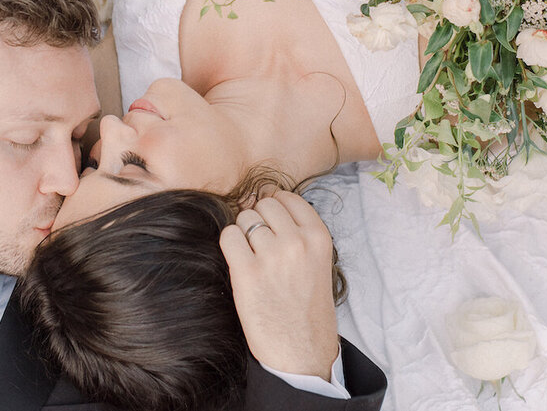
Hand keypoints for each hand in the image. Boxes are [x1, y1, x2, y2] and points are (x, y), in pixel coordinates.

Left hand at [219, 191, 339, 379]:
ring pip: (244, 219)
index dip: (275, 209)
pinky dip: (229, 245)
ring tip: (253, 260)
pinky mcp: (247, 273)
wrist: (302, 351)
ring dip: (243, 235)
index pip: (287, 197)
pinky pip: (228, 236)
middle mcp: (297, 242)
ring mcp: (271, 256)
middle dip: (258, 219)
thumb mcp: (317, 260)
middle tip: (261, 246)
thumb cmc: (306, 305)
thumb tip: (262, 196)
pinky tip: (239, 263)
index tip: (272, 226)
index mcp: (318, 237)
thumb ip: (296, 230)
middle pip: (264, 204)